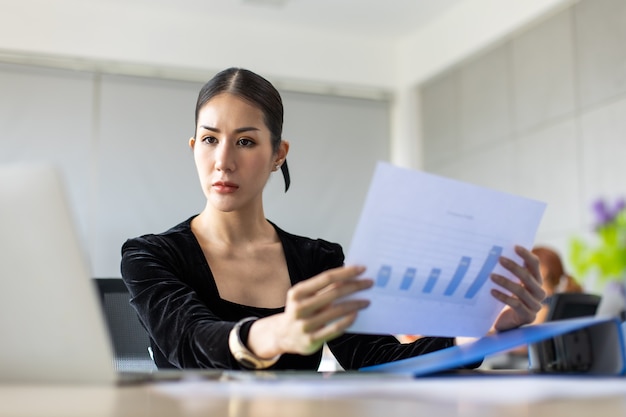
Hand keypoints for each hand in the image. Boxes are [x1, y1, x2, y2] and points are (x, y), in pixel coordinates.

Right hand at [248, 265, 372, 357]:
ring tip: (367, 300)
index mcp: (297, 292)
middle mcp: (299, 308)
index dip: (346, 272)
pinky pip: (336, 328)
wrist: (283, 335)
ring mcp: (305, 325)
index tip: (362, 269)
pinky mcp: (312, 340)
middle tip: (369, 283)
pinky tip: (356, 314)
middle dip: (355, 286)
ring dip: (355, 303)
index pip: (326, 278)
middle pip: (334, 293)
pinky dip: (348, 320)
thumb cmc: (300, 311)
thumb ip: (322, 288)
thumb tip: (349, 276)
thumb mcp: (304, 296)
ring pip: (337, 310)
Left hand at [490, 245, 545, 331]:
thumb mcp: (509, 283)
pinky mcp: (528, 316)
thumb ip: (509, 271)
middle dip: (513, 267)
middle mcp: (539, 292)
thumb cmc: (506, 299)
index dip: (526, 255)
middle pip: (528, 276)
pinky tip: (492, 291)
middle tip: (499, 259)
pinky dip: (503, 297)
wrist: (504, 323)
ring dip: (506, 282)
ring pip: (521, 291)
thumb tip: (498, 252)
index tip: (514, 247)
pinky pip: (516, 304)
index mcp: (536, 281)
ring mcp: (535, 305)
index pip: (535, 264)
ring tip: (491, 276)